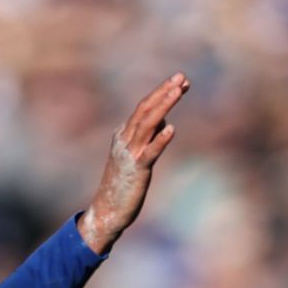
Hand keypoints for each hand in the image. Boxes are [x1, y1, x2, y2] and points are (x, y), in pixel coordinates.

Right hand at [76, 72, 188, 253]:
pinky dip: (161, 139)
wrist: (106, 211)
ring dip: (164, 105)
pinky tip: (172, 129)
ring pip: (148, 123)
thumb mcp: (137, 156)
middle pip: (146, 109)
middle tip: (181, 77)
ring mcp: (130, 153)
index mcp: (124, 134)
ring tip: (179, 91)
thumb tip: (164, 120)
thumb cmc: (123, 186)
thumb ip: (148, 137)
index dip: (162, 92)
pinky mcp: (136, 170)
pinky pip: (150, 152)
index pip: (145, 107)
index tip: (181, 82)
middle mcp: (125, 139)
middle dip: (164, 91)